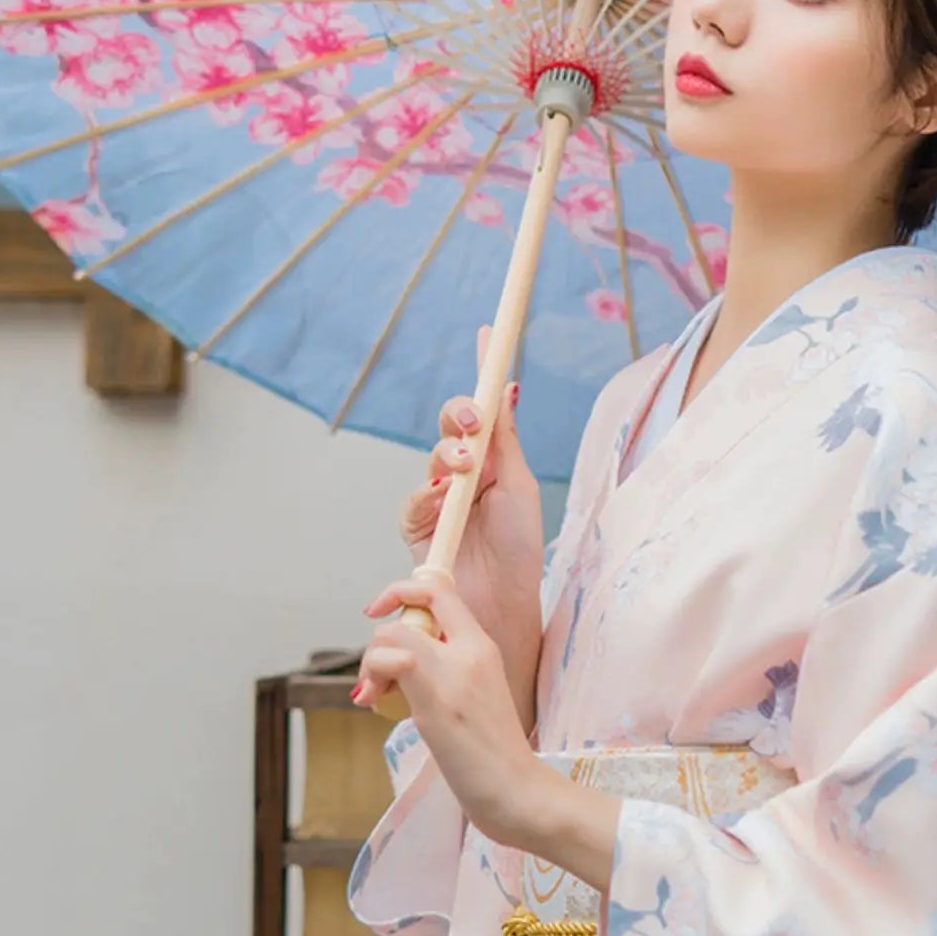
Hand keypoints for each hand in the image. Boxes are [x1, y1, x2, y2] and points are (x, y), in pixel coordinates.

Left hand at [352, 572, 544, 846]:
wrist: (516, 789)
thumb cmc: (495, 754)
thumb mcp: (476, 696)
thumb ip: (448, 671)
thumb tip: (403, 666)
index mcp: (483, 646)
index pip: (441, 590)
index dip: (403, 591)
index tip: (382, 612)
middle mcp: (471, 649)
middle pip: (414, 603)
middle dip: (382, 633)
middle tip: (378, 676)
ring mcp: (453, 671)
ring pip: (392, 633)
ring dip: (371, 660)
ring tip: (374, 693)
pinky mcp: (435, 698)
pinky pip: (390, 660)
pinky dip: (372, 676)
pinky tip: (374, 703)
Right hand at [366, 323, 544, 724]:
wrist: (503, 602)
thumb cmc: (520, 549)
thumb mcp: (521, 487)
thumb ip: (505, 441)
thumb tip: (507, 388)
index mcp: (494, 460)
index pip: (484, 409)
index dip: (482, 370)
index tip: (487, 333)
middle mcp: (464, 474)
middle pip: (453, 427)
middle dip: (460, 414)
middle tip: (473, 422)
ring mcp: (439, 499)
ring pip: (433, 457)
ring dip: (448, 455)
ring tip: (465, 466)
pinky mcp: (419, 526)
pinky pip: (415, 500)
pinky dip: (428, 492)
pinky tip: (443, 495)